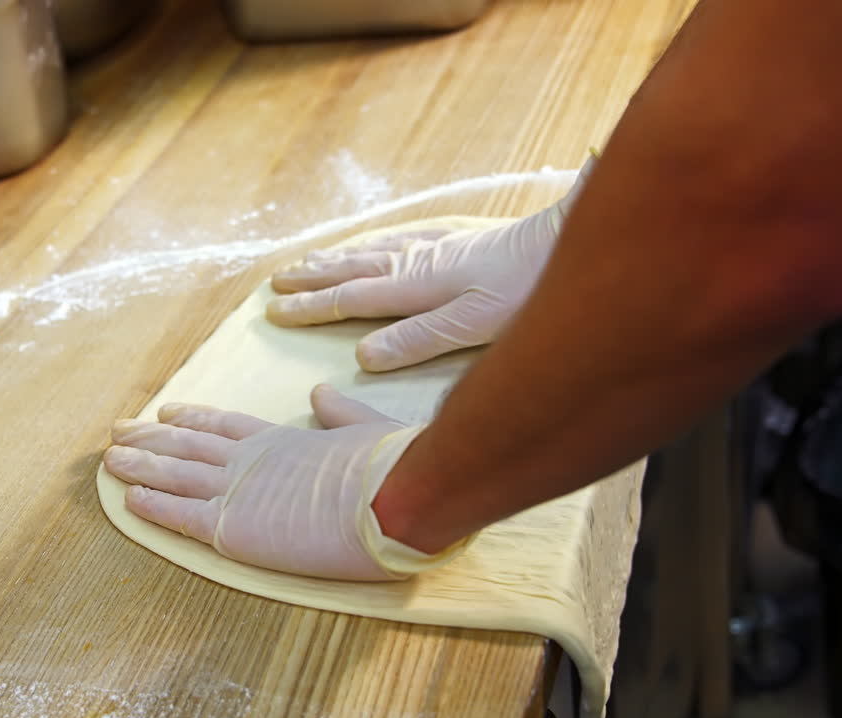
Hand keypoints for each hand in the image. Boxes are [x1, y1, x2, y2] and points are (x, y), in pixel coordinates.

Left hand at [104, 385, 469, 580]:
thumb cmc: (389, 467)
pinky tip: (128, 500)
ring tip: (108, 460)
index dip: (191, 420)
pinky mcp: (232, 528)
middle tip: (118, 432)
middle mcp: (250, 460)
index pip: (223, 426)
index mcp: (280, 440)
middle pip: (186, 446)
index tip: (166, 413)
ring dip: (139, 466)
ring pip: (174, 476)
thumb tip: (320, 393)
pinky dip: (153, 507)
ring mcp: (237, 491)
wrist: (390, 498)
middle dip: (149, 439)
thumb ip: (338, 411)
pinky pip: (181, 516)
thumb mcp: (365, 425)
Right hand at [268, 155, 597, 371]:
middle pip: (352, 270)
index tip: (275, 311)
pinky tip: (374, 241)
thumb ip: (417, 339)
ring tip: (308, 260)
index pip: (350, 299)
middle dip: (312, 278)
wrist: (566, 240)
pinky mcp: (459, 239)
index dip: (311, 307)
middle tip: (276, 282)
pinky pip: (401, 237)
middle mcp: (417, 262)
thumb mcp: (472, 325)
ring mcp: (437, 246)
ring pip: (372, 251)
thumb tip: (362, 356)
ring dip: (336, 258)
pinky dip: (374, 241)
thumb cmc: (526, 291)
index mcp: (415, 287)